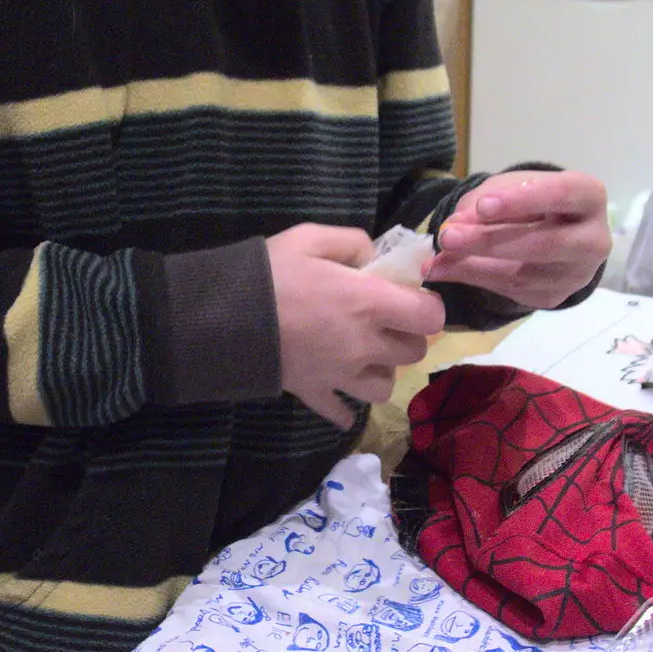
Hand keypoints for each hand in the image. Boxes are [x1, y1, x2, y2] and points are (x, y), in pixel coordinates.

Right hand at [267, 223, 446, 428]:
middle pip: (413, 353)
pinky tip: (337, 390)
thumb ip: (352, 242)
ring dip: (380, 372)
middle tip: (383, 322)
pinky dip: (344, 408)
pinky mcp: (315, 394)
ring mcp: (341, 376)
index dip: (426, 306)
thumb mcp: (310, 237)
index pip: (430, 316)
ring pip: (385, 388)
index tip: (408, 297)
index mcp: (370, 303)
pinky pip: (341, 414)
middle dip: (405, 337)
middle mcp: (364, 345)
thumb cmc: (270, 273)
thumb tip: (373, 258)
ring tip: (362, 356)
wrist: (222, 317)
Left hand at [426, 170, 609, 309]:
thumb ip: (486, 201)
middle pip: (544, 243)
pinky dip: (472, 279)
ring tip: (438, 257)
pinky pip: (511, 290)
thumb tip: (453, 228)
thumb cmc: (535, 199)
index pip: (561, 195)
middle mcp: (593, 240)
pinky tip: (443, 270)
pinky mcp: (554, 296)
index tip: (483, 206)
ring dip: (474, 265)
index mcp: (588, 197)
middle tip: (448, 236)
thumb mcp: (512, 187)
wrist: (557, 232)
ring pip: (525, 274)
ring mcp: (576, 274)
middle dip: (490, 240)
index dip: (521, 201)